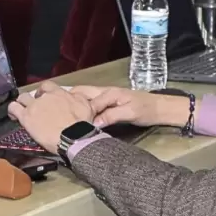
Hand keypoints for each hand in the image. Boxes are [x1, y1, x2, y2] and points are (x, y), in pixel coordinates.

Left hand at [7, 81, 94, 153]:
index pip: (47, 86)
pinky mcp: (26, 117)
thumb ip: (78, 98)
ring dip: (22, 103)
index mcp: (59, 93)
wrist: (73, 136)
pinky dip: (12, 110)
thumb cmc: (81, 124)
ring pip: (22, 98)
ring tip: (22, 110)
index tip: (45, 97)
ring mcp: (34, 106)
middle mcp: (45, 97)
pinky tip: (13, 116)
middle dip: (34, 98)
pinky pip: (14, 108)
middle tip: (36, 106)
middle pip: (34, 92)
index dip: (44, 91)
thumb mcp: (86, 105)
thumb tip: (76, 96)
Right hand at [71, 86, 188, 128]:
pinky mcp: (109, 103)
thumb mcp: (130, 113)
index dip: (75, 108)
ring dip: (74, 103)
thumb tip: (92, 123)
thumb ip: (111, 116)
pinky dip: (82, 107)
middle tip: (54, 109)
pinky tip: (77, 115)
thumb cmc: (146, 110)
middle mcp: (105, 92)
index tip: (63, 117)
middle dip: (68, 99)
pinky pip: (92, 103)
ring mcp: (107, 97)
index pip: (87, 100)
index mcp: (109, 93)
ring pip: (85, 97)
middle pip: (82, 92)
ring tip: (61, 112)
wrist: (160, 109)